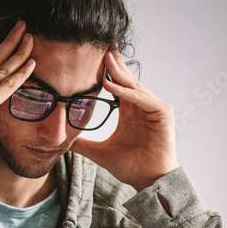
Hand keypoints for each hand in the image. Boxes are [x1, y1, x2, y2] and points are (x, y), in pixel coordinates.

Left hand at [72, 49, 178, 191]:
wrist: (147, 180)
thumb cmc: (130, 166)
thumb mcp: (100, 152)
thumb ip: (84, 145)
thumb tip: (64, 143)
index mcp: (130, 111)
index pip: (118, 86)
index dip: (108, 72)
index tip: (94, 58)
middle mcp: (142, 106)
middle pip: (127, 81)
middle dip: (115, 65)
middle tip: (102, 47)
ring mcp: (154, 108)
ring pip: (134, 87)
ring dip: (119, 74)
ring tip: (105, 61)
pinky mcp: (162, 113)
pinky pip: (143, 99)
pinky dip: (127, 93)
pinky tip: (112, 86)